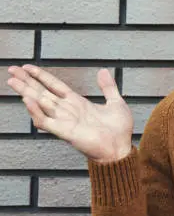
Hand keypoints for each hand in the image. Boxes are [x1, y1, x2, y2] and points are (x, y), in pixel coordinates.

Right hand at [7, 65, 133, 162]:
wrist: (120, 149)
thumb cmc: (118, 130)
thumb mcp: (115, 103)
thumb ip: (108, 87)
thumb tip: (103, 70)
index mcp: (77, 102)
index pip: (54, 86)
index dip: (42, 76)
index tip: (28, 67)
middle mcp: (67, 110)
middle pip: (42, 92)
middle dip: (27, 81)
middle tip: (11, 69)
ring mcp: (64, 120)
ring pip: (40, 103)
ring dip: (26, 91)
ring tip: (12, 80)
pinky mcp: (64, 131)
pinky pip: (45, 120)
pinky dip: (36, 111)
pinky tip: (27, 100)